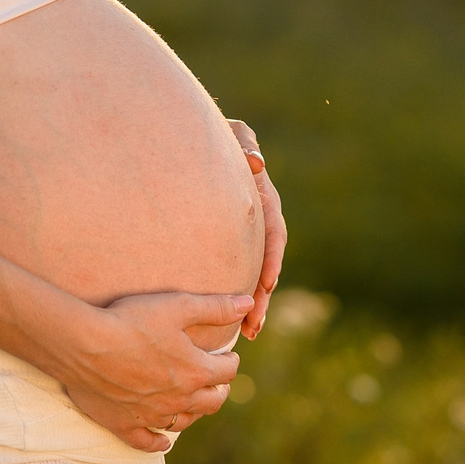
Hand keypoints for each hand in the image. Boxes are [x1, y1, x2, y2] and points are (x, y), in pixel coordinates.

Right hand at [53, 290, 252, 452]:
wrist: (84, 344)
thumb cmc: (130, 321)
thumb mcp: (177, 306)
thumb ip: (215, 307)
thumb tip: (248, 303)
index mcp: (195, 371)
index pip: (227, 371)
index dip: (230, 360)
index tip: (227, 354)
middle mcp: (180, 399)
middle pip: (212, 401)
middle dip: (219, 389)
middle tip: (215, 380)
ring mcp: (153, 416)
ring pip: (185, 422)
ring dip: (194, 412)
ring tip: (193, 401)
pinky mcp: (126, 425)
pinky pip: (149, 443)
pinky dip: (159, 443)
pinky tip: (163, 441)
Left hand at [228, 118, 286, 339]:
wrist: (190, 140)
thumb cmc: (210, 131)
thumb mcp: (230, 132)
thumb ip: (243, 142)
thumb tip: (255, 162)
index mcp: (263, 195)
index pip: (274, 229)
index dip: (273, 257)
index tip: (266, 282)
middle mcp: (259, 218)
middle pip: (268, 261)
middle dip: (263, 294)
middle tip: (254, 323)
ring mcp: (245, 232)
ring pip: (255, 271)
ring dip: (254, 302)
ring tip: (249, 332)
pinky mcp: (228, 241)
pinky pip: (237, 270)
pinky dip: (235, 294)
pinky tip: (230, 320)